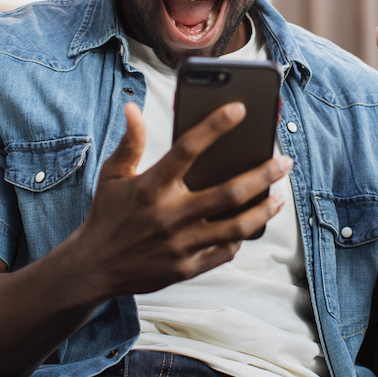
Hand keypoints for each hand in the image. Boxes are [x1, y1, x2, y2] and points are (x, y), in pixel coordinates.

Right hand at [69, 101, 291, 297]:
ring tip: (279, 195)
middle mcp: (168, 215)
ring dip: (263, 209)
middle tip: (284, 161)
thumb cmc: (107, 215)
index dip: (214, 126)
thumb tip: (133, 108)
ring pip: (236, 226)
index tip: (240, 109)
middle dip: (262, 174)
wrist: (93, 268)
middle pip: (227, 191)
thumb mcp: (112, 175)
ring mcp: (180, 245)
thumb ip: (130, 143)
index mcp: (150, 187)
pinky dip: (241, 237)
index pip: (187, 149)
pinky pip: (224, 252)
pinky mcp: (185, 268)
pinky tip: (252, 223)